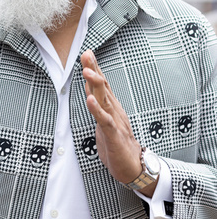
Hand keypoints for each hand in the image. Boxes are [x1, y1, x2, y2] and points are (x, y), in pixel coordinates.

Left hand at [81, 50, 156, 195]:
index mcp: (111, 106)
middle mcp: (114, 110)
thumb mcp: (104, 120)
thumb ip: (98, 104)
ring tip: (86, 71)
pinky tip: (90, 100)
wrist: (132, 165)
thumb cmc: (117, 143)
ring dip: (94, 85)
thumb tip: (88, 89)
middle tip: (87, 53)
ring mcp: (115, 121)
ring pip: (104, 100)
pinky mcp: (114, 135)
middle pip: (103, 86)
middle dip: (94, 69)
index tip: (87, 52)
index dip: (94, 68)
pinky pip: (104, 120)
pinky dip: (97, 110)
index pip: (102, 84)